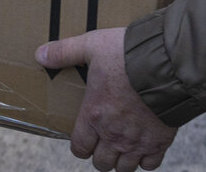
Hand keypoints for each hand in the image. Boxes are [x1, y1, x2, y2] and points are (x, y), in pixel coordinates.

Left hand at [37, 28, 176, 170]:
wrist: (166, 64)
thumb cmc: (127, 55)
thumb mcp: (91, 46)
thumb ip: (65, 52)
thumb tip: (39, 55)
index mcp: (93, 116)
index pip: (79, 148)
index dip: (81, 145)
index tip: (85, 136)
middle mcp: (113, 135)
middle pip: (102, 163)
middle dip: (101, 155)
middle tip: (105, 140)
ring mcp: (137, 142)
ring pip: (124, 169)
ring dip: (122, 160)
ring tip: (124, 145)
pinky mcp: (160, 142)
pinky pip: (150, 165)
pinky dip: (147, 160)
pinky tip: (145, 146)